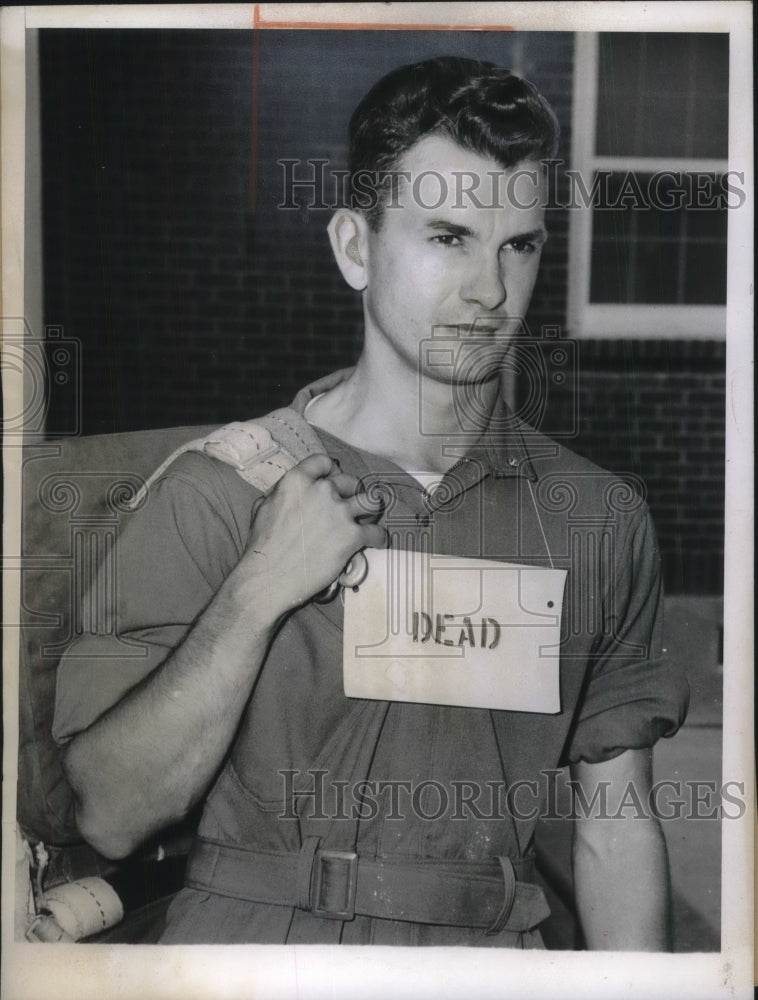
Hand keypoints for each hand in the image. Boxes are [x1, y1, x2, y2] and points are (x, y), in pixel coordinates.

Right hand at [237, 454, 384, 612]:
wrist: (269, 576)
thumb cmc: (262, 545)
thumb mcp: (263, 506)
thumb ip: (281, 492)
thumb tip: (291, 489)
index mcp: (298, 481)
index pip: (324, 462)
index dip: (331, 471)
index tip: (334, 481)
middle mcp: (322, 491)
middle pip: (349, 482)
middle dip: (351, 493)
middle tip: (348, 506)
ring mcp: (339, 513)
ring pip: (370, 501)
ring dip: (370, 510)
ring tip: (368, 519)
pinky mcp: (352, 536)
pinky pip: (377, 532)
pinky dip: (379, 537)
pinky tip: (377, 541)